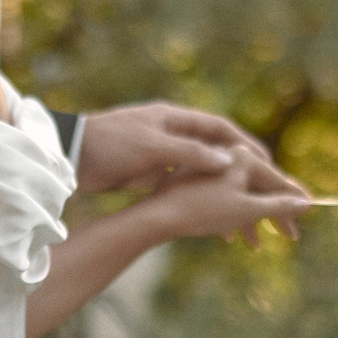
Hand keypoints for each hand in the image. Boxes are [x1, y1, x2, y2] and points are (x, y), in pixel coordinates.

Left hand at [74, 102, 301, 211]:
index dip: (247, 145)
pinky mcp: (147, 173)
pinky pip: (182, 186)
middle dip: (241, 172)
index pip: (221, 129)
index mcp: (174, 119)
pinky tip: (211, 218)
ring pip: (201, 173)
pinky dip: (199, 199)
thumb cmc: (107, 144)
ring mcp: (159, 154)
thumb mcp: (151, 147)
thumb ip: (189, 153)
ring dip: (222, 190)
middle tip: (264, 190)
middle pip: (215, 152)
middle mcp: (171, 134)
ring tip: (242, 211)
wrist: (67, 155)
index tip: (269, 162)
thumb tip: (228, 160)